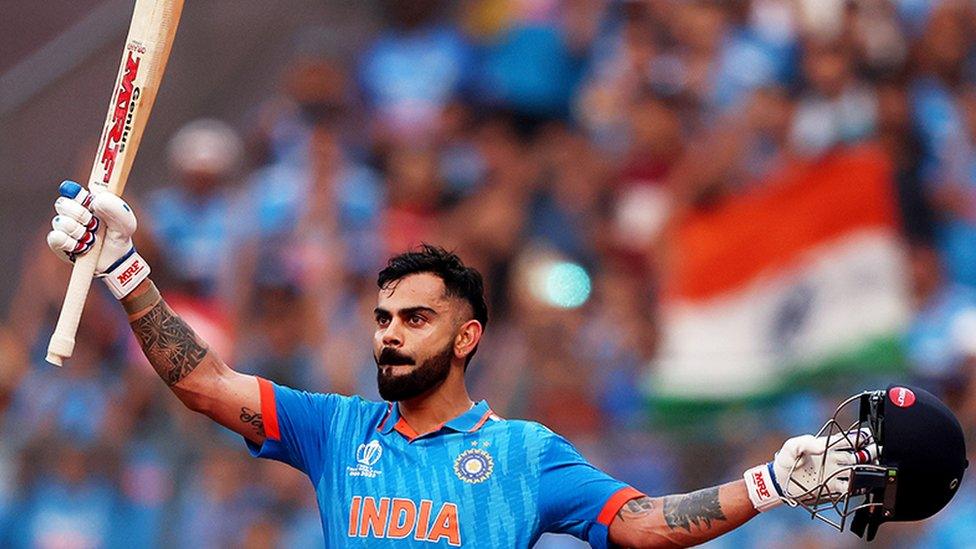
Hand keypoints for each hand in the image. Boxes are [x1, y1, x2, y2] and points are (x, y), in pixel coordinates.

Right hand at [46, 180, 149, 297]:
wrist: (116, 260)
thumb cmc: (119, 236)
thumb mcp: (126, 222)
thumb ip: (117, 208)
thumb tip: (97, 200)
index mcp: (87, 201)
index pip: (72, 190)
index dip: (75, 192)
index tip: (87, 201)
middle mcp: (72, 212)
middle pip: (62, 204)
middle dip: (80, 214)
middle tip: (94, 224)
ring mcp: (64, 227)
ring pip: (60, 222)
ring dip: (78, 231)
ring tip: (92, 239)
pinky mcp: (59, 243)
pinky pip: (55, 237)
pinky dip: (69, 242)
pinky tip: (81, 246)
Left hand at [744, 430, 876, 511]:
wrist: (779, 482)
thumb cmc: (785, 461)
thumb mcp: (792, 446)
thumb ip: (805, 442)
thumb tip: (822, 446)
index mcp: (827, 446)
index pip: (847, 440)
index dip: (859, 437)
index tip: (868, 437)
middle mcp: (834, 460)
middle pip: (858, 455)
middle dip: (869, 453)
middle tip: (878, 452)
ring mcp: (835, 474)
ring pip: (857, 471)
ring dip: (867, 469)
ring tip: (875, 467)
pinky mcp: (833, 488)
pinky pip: (849, 487)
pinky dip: (857, 486)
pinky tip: (862, 483)